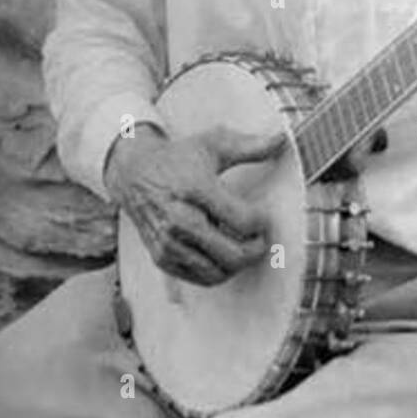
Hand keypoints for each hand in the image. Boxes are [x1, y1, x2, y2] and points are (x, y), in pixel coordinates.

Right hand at [105, 124, 282, 286]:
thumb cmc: (177, 158)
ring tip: (244, 245)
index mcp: (195, 189)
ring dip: (239, 263)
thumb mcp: (213, 144)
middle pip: (233, 254)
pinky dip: (219, 271)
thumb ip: (250, 146)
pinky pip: (200, 279)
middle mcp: (179, 220)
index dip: (261, 222)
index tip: (263, 215)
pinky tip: (223, 252)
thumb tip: (282, 138)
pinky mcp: (161, 258)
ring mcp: (168, 243)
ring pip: (218, 272)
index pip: (241, 220)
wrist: (133, 174)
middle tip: (261, 237)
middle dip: (256, 249)